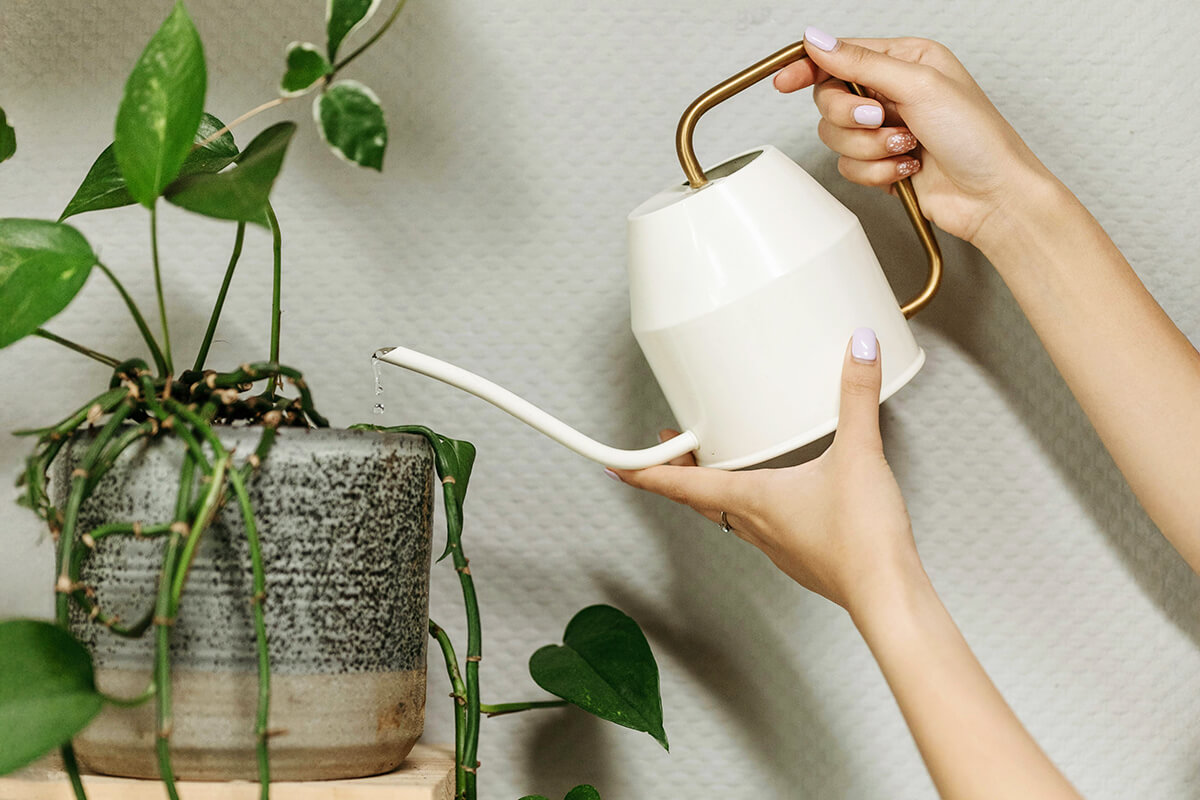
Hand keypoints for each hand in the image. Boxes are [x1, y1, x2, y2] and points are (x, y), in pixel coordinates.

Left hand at [611, 330, 922, 612]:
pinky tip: (776, 496)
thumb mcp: (860, 454)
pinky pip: (761, 528)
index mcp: (753, 499)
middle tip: (671, 450)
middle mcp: (756, 526)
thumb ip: (857, 396)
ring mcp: (777, 546)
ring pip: (729, 515)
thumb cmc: (863, 540)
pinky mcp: (801, 557)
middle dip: (680, 474)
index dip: (645, 473)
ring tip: (718, 465)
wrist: (888, 596)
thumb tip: (859, 349)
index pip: (682, 485)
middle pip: (701, 498)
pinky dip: (752, 507)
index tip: (616, 466)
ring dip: (715, 491)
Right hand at [774, 27, 1055, 248]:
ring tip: (906, 148)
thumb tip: (819, 42)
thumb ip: (862, 63)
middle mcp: (893, 93)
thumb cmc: (978, 138)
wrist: (992, 196)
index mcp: (906, 61)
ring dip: (870, 148)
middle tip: (881, 120)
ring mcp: (886, 130)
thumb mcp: (920, 85)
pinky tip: (908, 168)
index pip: (841, 56)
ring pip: (836, 138)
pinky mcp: (881, 164)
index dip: (809, 67)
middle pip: (830, 100)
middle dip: (853, 118)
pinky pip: (849, 167)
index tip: (784, 81)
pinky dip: (877, 171)